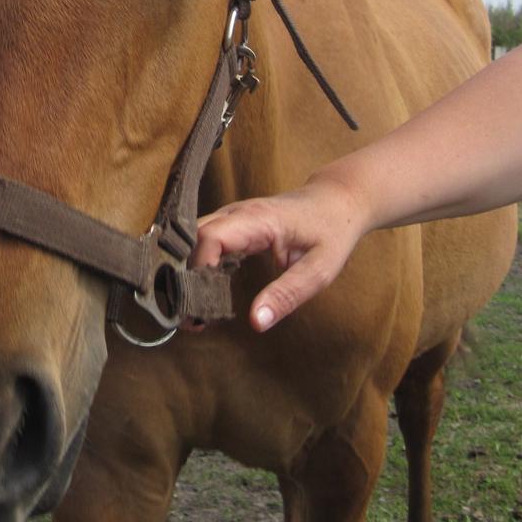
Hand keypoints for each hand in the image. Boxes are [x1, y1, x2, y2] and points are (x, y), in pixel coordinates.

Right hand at [190, 175, 367, 331]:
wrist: (338, 199)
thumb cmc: (332, 231)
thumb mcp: (319, 269)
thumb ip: (287, 295)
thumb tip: (256, 322)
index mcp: (257, 219)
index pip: (210, 237)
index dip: (198, 270)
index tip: (202, 304)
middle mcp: (236, 213)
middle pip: (191, 237)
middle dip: (183, 275)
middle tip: (188, 315)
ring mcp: (231, 215)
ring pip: (192, 238)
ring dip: (187, 272)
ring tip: (193, 309)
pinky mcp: (231, 223)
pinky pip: (203, 240)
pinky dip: (197, 265)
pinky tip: (204, 292)